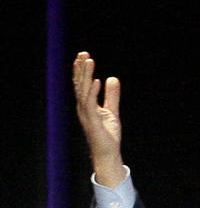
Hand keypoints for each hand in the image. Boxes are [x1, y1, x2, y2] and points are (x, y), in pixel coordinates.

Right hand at [72, 51, 124, 186]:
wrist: (108, 154)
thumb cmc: (108, 135)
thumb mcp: (112, 111)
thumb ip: (111, 95)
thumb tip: (112, 78)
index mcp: (86, 104)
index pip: (82, 84)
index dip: (82, 70)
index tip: (84, 56)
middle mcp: (83, 107)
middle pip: (80, 84)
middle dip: (81, 68)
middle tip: (83, 53)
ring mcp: (86, 114)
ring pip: (84, 90)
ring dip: (86, 75)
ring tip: (89, 61)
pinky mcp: (92, 121)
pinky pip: (91, 103)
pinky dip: (93, 91)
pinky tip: (97, 81)